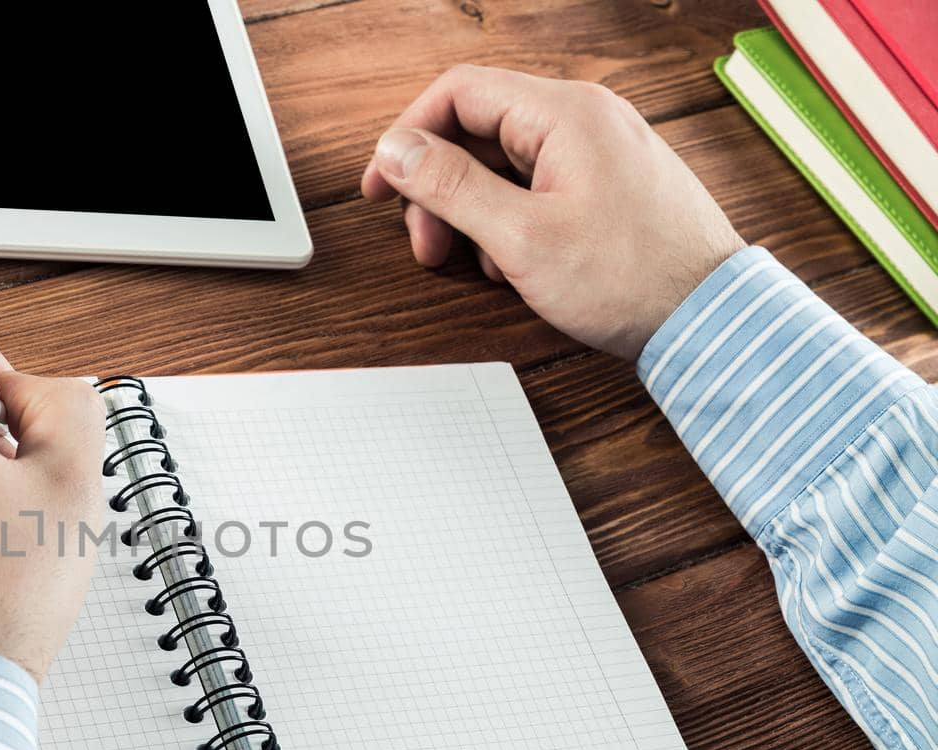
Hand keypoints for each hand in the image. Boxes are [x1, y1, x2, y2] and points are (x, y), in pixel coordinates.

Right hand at [361, 65, 746, 359]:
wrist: (708, 319)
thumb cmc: (631, 279)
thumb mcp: (521, 238)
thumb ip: (451, 187)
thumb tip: (396, 149)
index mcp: (566, 113)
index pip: (459, 92)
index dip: (407, 136)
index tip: (380, 186)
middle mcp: (585, 118)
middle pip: (477, 130)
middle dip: (438, 189)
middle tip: (426, 245)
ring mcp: (599, 150)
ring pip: (503, 164)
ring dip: (471, 212)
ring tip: (474, 264)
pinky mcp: (606, 183)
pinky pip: (535, 186)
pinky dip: (509, 222)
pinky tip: (515, 266)